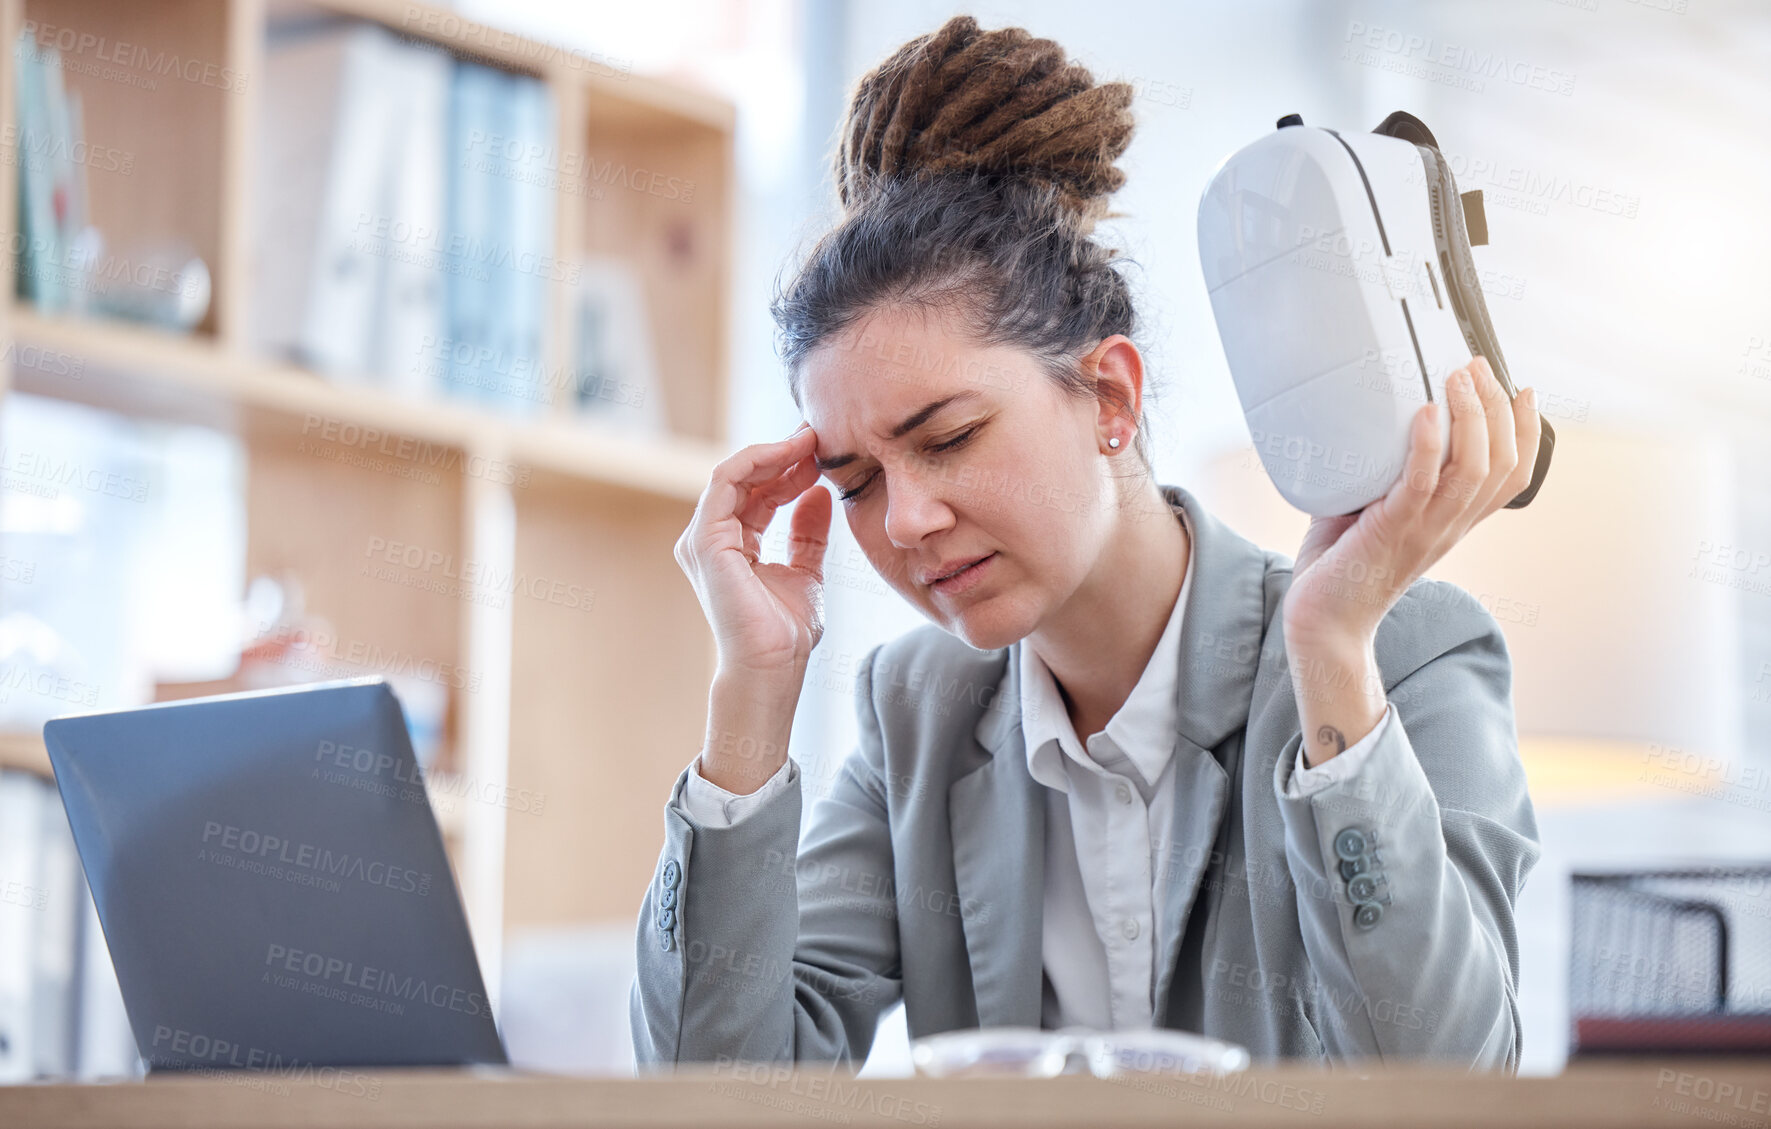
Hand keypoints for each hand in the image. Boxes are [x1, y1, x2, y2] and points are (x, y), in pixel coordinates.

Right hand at [674, 423, 831, 683]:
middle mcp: (711, 538)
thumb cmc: (785, 634)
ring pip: (735, 473)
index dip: (789, 468)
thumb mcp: (805, 572)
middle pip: (746, 479)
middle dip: (783, 453)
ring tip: (810, 441)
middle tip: (819, 436)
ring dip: (773, 452)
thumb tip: (817, 495)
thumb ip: (807, 535)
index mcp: (731, 545)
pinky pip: (726, 481)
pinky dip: (758, 461)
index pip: (757, 493)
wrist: (773, 669)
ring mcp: (703, 538)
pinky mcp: (705, 541)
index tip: (824, 452)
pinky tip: (790, 454)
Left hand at [1281, 357, 1542, 649]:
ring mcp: (1423, 530)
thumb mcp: (1369, 510)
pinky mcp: (1390, 532)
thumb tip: (1361, 425)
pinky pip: (1420, 484)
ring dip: (1470, 416)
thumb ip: (1376, 472)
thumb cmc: (1341, 567)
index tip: (1521, 390)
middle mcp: (1448, 526)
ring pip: (1473, 469)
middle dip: (1497, 407)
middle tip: (1477, 368)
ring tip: (1456, 378)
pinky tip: (1424, 411)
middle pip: (1501, 463)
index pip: (1511, 475)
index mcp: (1453, 521)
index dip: (1528, 431)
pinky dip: (1427, 444)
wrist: (1322, 623)